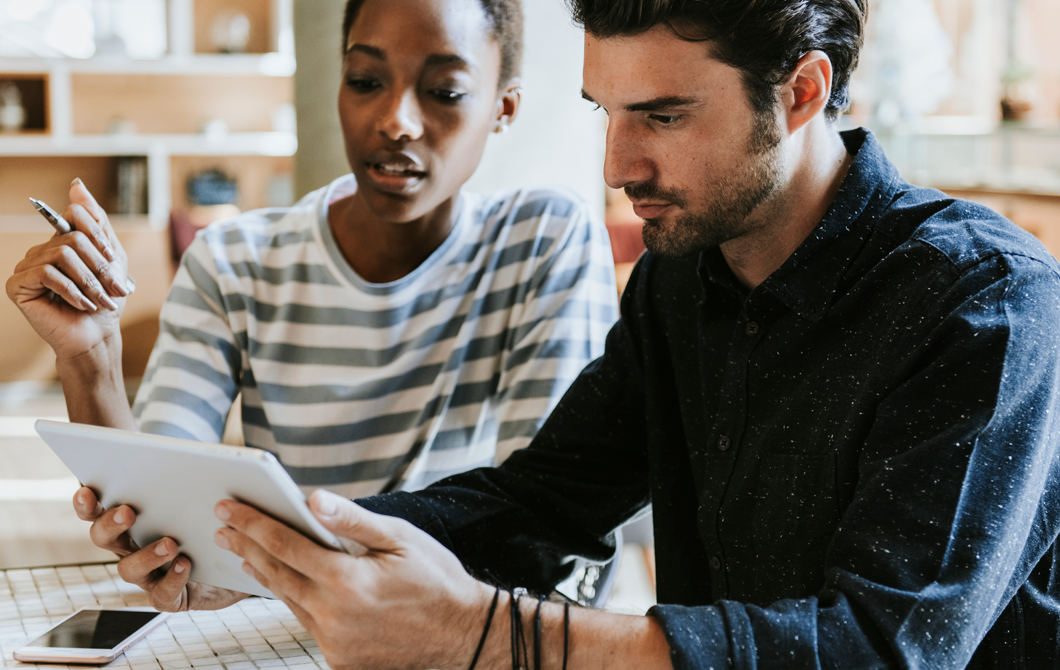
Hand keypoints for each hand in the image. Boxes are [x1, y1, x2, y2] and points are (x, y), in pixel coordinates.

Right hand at [5, 180, 130, 361]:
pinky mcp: (17, 285)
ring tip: (100, 300)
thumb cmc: (105, 300)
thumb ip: (96, 221)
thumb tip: (75, 185)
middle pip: (73, 238)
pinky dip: (71, 290)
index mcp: (60, 243)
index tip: (112, 259)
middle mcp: (40, 251)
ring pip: (62, 254)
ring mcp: (26, 267)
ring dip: (89, 280)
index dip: (98, 236)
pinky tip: (82, 304)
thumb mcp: (111, 258)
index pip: (75, 216)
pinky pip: (46, 273)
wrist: (96, 336)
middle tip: (115, 290)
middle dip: (99, 266)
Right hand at [73, 486, 246, 611]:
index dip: (86, 502)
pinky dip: (172, 579)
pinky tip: (185, 563)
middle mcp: (131, 546)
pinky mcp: (169, 595)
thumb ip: (190, 471)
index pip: (97, 509)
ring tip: (171, 543)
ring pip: (128, 569)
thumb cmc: (214, 516)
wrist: (242, 555)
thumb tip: (190, 451)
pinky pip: (161, 594)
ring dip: (146, 555)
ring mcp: (148, 573)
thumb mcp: (204, 489)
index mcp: (130, 518)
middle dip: (111, 524)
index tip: (88, 489)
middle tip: (127, 510)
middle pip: (103, 539)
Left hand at [214, 490, 493, 669]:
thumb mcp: (401, 539)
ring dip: (266, 574)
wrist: (464, 636)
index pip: (285, 545)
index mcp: (347, 581)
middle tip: (225, 526)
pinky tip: (290, 585)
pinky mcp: (340, 659)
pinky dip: (295, 600)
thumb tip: (313, 499)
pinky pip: (308, 623)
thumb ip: (354, 520)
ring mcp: (335, 643)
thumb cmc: (437, 580)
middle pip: (277, 574)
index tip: (229, 506)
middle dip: (247, 546)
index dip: (254, 523)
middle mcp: (333, 616)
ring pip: (289, 601)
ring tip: (248, 552)